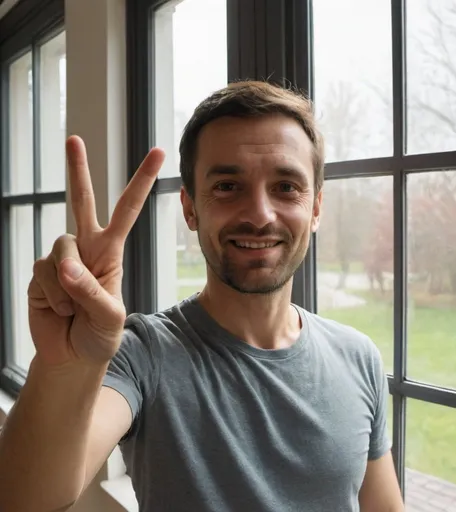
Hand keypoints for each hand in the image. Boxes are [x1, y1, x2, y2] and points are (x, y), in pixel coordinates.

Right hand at [27, 136, 164, 367]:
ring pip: (61, 249)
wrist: (72, 356)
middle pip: (82, 202)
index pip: (127, 210)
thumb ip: (91, 291)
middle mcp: (85, 248)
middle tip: (74, 139)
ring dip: (68, 284)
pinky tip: (58, 308)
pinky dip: (54, 294)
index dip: (141, 181)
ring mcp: (61, 258)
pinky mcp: (40, 272)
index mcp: (110, 252)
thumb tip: (67, 266)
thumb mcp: (109, 317)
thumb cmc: (99, 335)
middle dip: (77, 171)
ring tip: (74, 308)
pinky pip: (45, 272)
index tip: (157, 153)